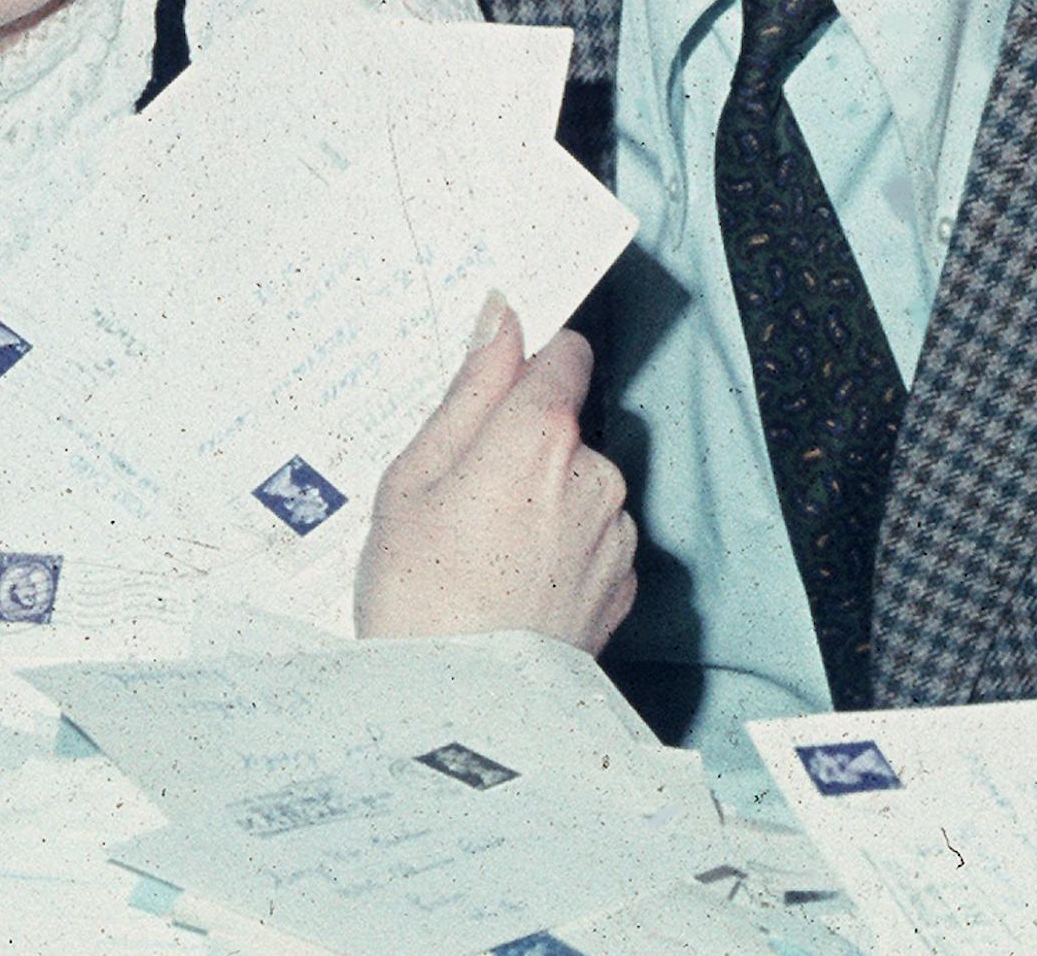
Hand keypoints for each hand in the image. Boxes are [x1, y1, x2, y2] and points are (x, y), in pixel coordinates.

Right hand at [354, 297, 636, 653]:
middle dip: (522, 444)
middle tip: (461, 497)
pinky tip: (513, 584)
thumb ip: (469, 390)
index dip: (529, 361)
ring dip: (544, 498)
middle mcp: (596, 473)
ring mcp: (617, 533)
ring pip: (579, 482)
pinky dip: (560, 548)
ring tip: (482, 553)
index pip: (565, 353)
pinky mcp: (623, 584)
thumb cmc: (419, 597)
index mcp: (541, 435)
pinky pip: (593, 537)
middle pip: (565, 425)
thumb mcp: (413, 478)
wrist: (461, 716)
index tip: (498, 382)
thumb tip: (502, 319)